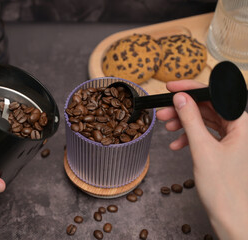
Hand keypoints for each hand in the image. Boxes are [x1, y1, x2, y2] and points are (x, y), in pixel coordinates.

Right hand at [156, 80, 247, 238]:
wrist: (232, 216)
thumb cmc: (225, 188)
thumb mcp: (203, 149)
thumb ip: (191, 120)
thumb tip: (180, 98)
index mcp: (241, 124)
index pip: (215, 96)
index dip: (191, 88)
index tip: (171, 88)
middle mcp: (238, 128)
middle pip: (208, 108)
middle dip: (184, 108)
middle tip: (163, 111)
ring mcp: (231, 139)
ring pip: (204, 121)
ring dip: (184, 122)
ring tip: (166, 127)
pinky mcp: (223, 149)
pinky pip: (204, 135)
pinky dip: (188, 137)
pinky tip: (176, 144)